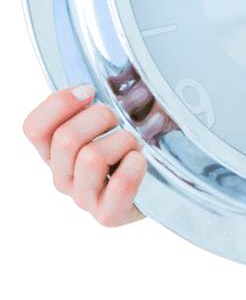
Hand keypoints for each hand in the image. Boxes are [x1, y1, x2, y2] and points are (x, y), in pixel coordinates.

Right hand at [22, 86, 147, 226]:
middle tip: (118, 121)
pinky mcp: (110, 214)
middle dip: (100, 118)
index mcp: (55, 154)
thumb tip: (94, 84)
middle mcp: (63, 177)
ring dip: (123, 142)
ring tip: (134, 146)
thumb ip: (92, 105)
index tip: (88, 91)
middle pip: (65, 139)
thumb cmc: (129, 151)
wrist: (158, 189)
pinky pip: (119, 185)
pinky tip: (140, 161)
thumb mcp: (106, 123)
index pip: (34, 128)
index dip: (60, 103)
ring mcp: (84, 199)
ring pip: (92, 157)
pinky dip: (134, 167)